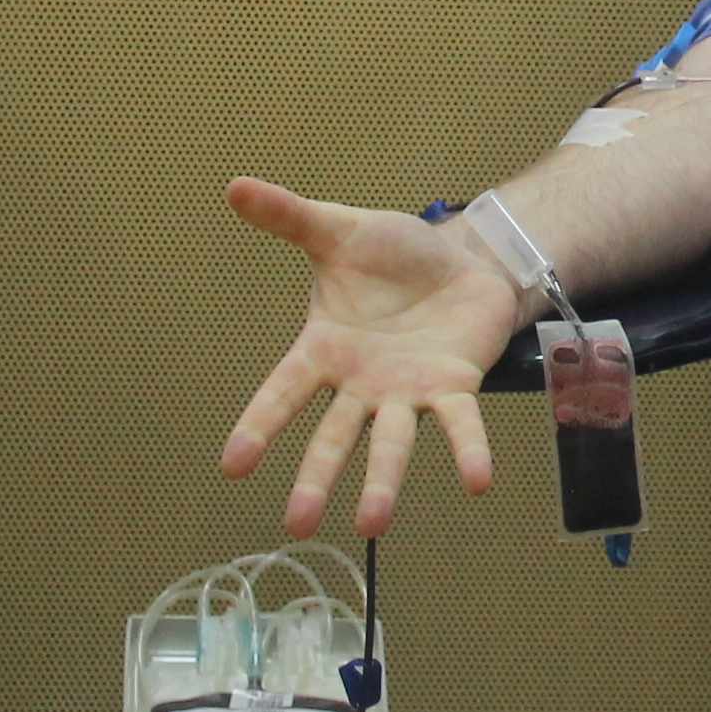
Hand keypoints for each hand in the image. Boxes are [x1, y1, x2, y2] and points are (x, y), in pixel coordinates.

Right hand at [219, 177, 514, 536]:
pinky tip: (478, 481)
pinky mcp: (454, 386)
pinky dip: (469, 451)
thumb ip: (290, 216)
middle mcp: (362, 383)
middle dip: (314, 479)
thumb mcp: (339, 230)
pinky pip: (460, 423)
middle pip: (333, 437)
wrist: (462, 259)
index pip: (284, 392)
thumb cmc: (394, 254)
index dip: (259, 426)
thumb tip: (236, 185)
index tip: (232, 465)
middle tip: (295, 526)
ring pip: (391, 443)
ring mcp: (407, 391)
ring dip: (382, 483)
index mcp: (325, 350)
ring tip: (372, 524)